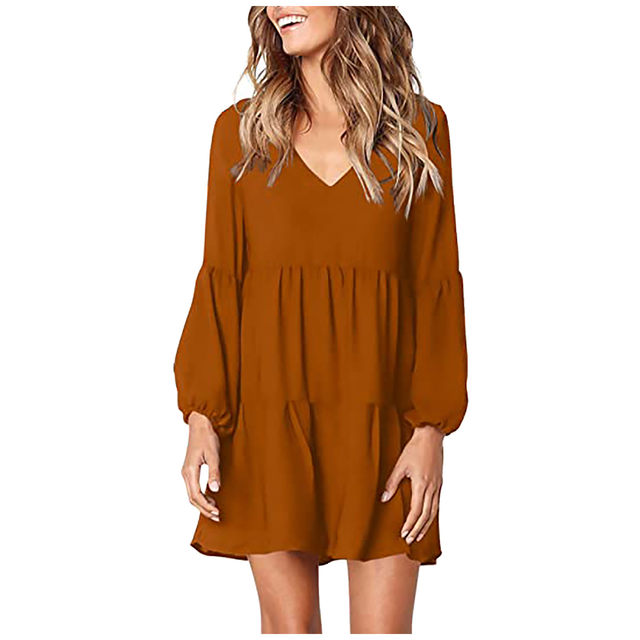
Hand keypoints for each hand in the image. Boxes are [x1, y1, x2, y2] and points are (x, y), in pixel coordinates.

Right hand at [181, 411, 220, 521]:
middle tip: (217, 516)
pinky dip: (201, 496)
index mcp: (190, 471)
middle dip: (204, 509)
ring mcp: (187, 472)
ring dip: (202, 504)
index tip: (217, 512)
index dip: (206, 506)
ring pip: (192, 494)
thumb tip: (214, 490)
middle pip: (192, 498)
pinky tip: (210, 497)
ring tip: (214, 510)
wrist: (200, 425)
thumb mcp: (213, 455)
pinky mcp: (190, 470)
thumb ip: (214, 472)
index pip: (196, 495)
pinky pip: (193, 488)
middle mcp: (186, 473)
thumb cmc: (207, 438)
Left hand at [381, 425, 443, 543]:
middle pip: (426, 515)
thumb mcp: (400, 464)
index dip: (410, 524)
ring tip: (419, 535)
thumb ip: (392, 482)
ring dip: (426, 525)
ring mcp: (437, 486)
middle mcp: (432, 488)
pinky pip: (437, 504)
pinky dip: (432, 515)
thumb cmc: (415, 448)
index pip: (416, 511)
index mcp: (422, 484)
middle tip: (410, 540)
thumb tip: (384, 498)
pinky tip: (427, 519)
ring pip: (434, 512)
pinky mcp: (439, 482)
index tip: (404, 533)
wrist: (431, 436)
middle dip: (418, 529)